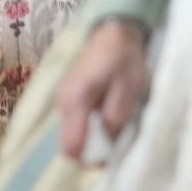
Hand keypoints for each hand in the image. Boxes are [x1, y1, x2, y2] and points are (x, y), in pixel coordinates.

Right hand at [56, 18, 149, 162]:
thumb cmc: (123, 58)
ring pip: (72, 135)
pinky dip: (89, 130)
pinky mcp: (68, 99)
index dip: (89, 159)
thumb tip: (108, 140)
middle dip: (91, 151)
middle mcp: (63, 102)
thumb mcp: (129, 87)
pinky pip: (75, 125)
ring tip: (114, 130)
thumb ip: (116, 115)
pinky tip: (106, 119)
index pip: (71, 146)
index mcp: (76, 100)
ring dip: (91, 140)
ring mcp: (63, 100)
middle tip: (116, 144)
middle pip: (69, 144)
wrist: (113, 32)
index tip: (110, 158)